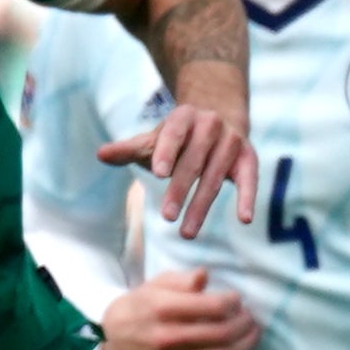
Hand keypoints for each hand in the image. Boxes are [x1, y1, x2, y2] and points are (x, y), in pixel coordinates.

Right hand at [99, 266, 260, 349]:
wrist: (110, 339)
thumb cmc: (139, 305)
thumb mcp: (156, 284)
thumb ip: (182, 280)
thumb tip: (205, 276)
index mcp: (162, 309)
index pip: (213, 307)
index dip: (233, 303)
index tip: (237, 299)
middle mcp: (166, 338)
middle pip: (222, 334)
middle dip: (244, 324)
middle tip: (250, 317)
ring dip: (245, 347)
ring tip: (251, 335)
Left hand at [101, 99, 259, 242]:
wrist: (217, 118)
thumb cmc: (177, 137)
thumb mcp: (153, 140)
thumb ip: (130, 149)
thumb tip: (100, 154)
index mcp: (184, 116)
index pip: (174, 133)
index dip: (167, 151)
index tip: (158, 173)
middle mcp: (210, 125)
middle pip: (194, 160)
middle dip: (180, 190)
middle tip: (167, 217)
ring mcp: (232, 140)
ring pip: (216, 175)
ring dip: (202, 205)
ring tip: (187, 233)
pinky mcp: (248, 157)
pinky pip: (249, 179)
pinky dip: (248, 198)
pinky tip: (244, 220)